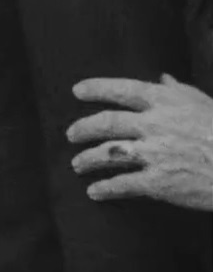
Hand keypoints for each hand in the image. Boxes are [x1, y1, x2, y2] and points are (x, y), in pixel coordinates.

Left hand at [69, 75, 212, 211]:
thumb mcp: (203, 104)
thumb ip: (179, 92)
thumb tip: (162, 79)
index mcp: (165, 102)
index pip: (122, 89)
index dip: (96, 88)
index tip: (78, 91)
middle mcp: (154, 124)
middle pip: (106, 122)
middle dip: (82, 128)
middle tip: (71, 134)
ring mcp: (155, 153)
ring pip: (108, 153)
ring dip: (87, 159)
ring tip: (77, 164)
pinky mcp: (159, 181)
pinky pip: (123, 184)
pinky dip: (105, 188)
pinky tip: (94, 192)